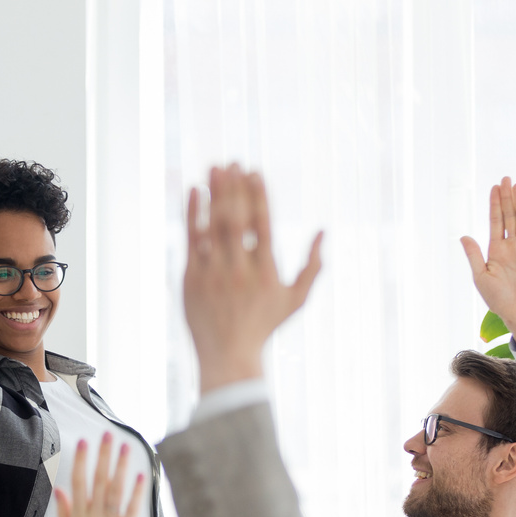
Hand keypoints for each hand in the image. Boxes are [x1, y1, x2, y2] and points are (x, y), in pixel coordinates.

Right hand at [57, 434, 146, 516]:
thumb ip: (63, 515)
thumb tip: (59, 491)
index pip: (78, 483)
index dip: (81, 461)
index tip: (83, 441)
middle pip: (98, 481)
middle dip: (103, 456)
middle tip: (107, 433)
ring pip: (115, 491)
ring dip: (120, 467)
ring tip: (124, 447)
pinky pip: (132, 511)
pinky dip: (137, 493)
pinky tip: (140, 476)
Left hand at [183, 165, 323, 391]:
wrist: (229, 356)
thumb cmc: (266, 326)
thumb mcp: (296, 300)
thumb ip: (313, 266)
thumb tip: (324, 231)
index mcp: (266, 272)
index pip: (262, 224)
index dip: (258, 194)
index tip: (255, 170)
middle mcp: (239, 271)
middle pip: (236, 220)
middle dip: (235, 187)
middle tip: (233, 161)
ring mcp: (213, 275)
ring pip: (212, 226)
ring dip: (214, 193)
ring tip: (214, 166)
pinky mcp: (191, 279)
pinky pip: (191, 240)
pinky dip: (192, 214)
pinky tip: (195, 190)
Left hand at [460, 178, 515, 348]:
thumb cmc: (499, 300)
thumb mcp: (481, 277)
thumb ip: (474, 256)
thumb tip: (462, 236)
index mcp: (496, 250)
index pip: (496, 221)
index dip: (495, 204)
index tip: (494, 187)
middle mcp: (512, 246)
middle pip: (510, 216)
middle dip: (507, 198)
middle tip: (506, 178)